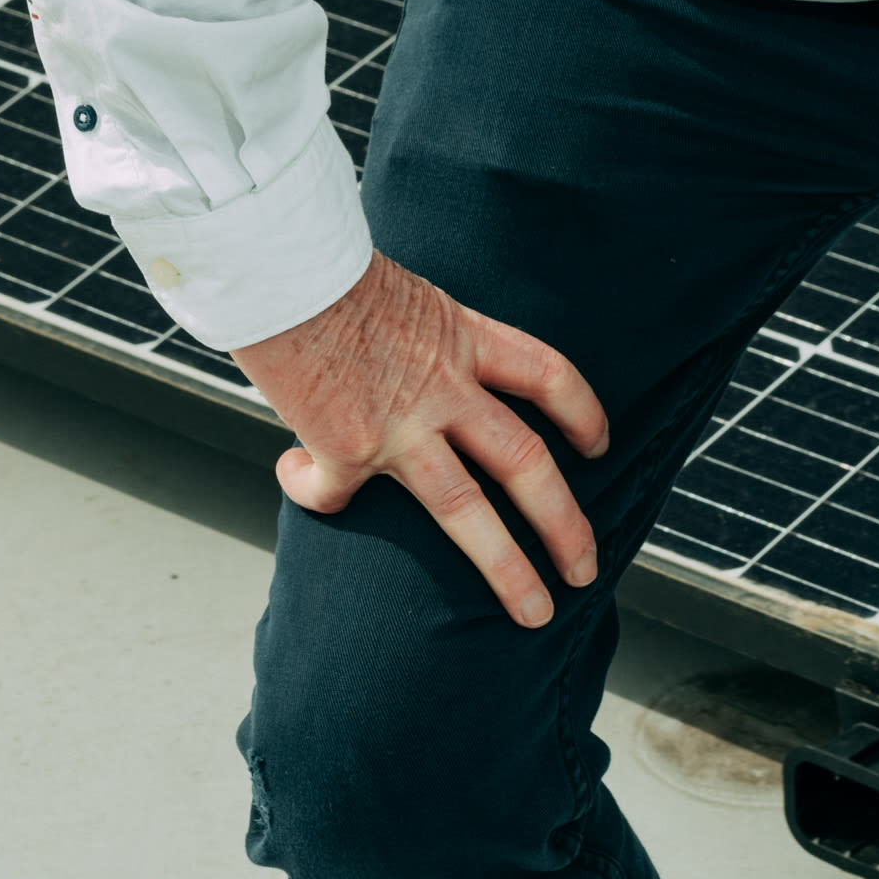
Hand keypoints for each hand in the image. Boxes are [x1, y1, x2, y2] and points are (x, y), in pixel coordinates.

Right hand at [234, 252, 613, 627]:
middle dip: (564, 520)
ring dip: (509, 568)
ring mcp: (399, 425)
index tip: (599, 446)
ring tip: (534, 612)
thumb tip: (407, 368)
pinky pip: (333, 496)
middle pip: (525, 460)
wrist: (279, 266)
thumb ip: (419, 341)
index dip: (581, 413)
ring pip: (468, 511)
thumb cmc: (324, 267)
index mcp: (461, 335)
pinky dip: (312, 493)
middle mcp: (442, 386)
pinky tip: (297, 480)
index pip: (547, 374)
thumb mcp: (400, 293)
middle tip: (585, 566)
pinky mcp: (345, 450)